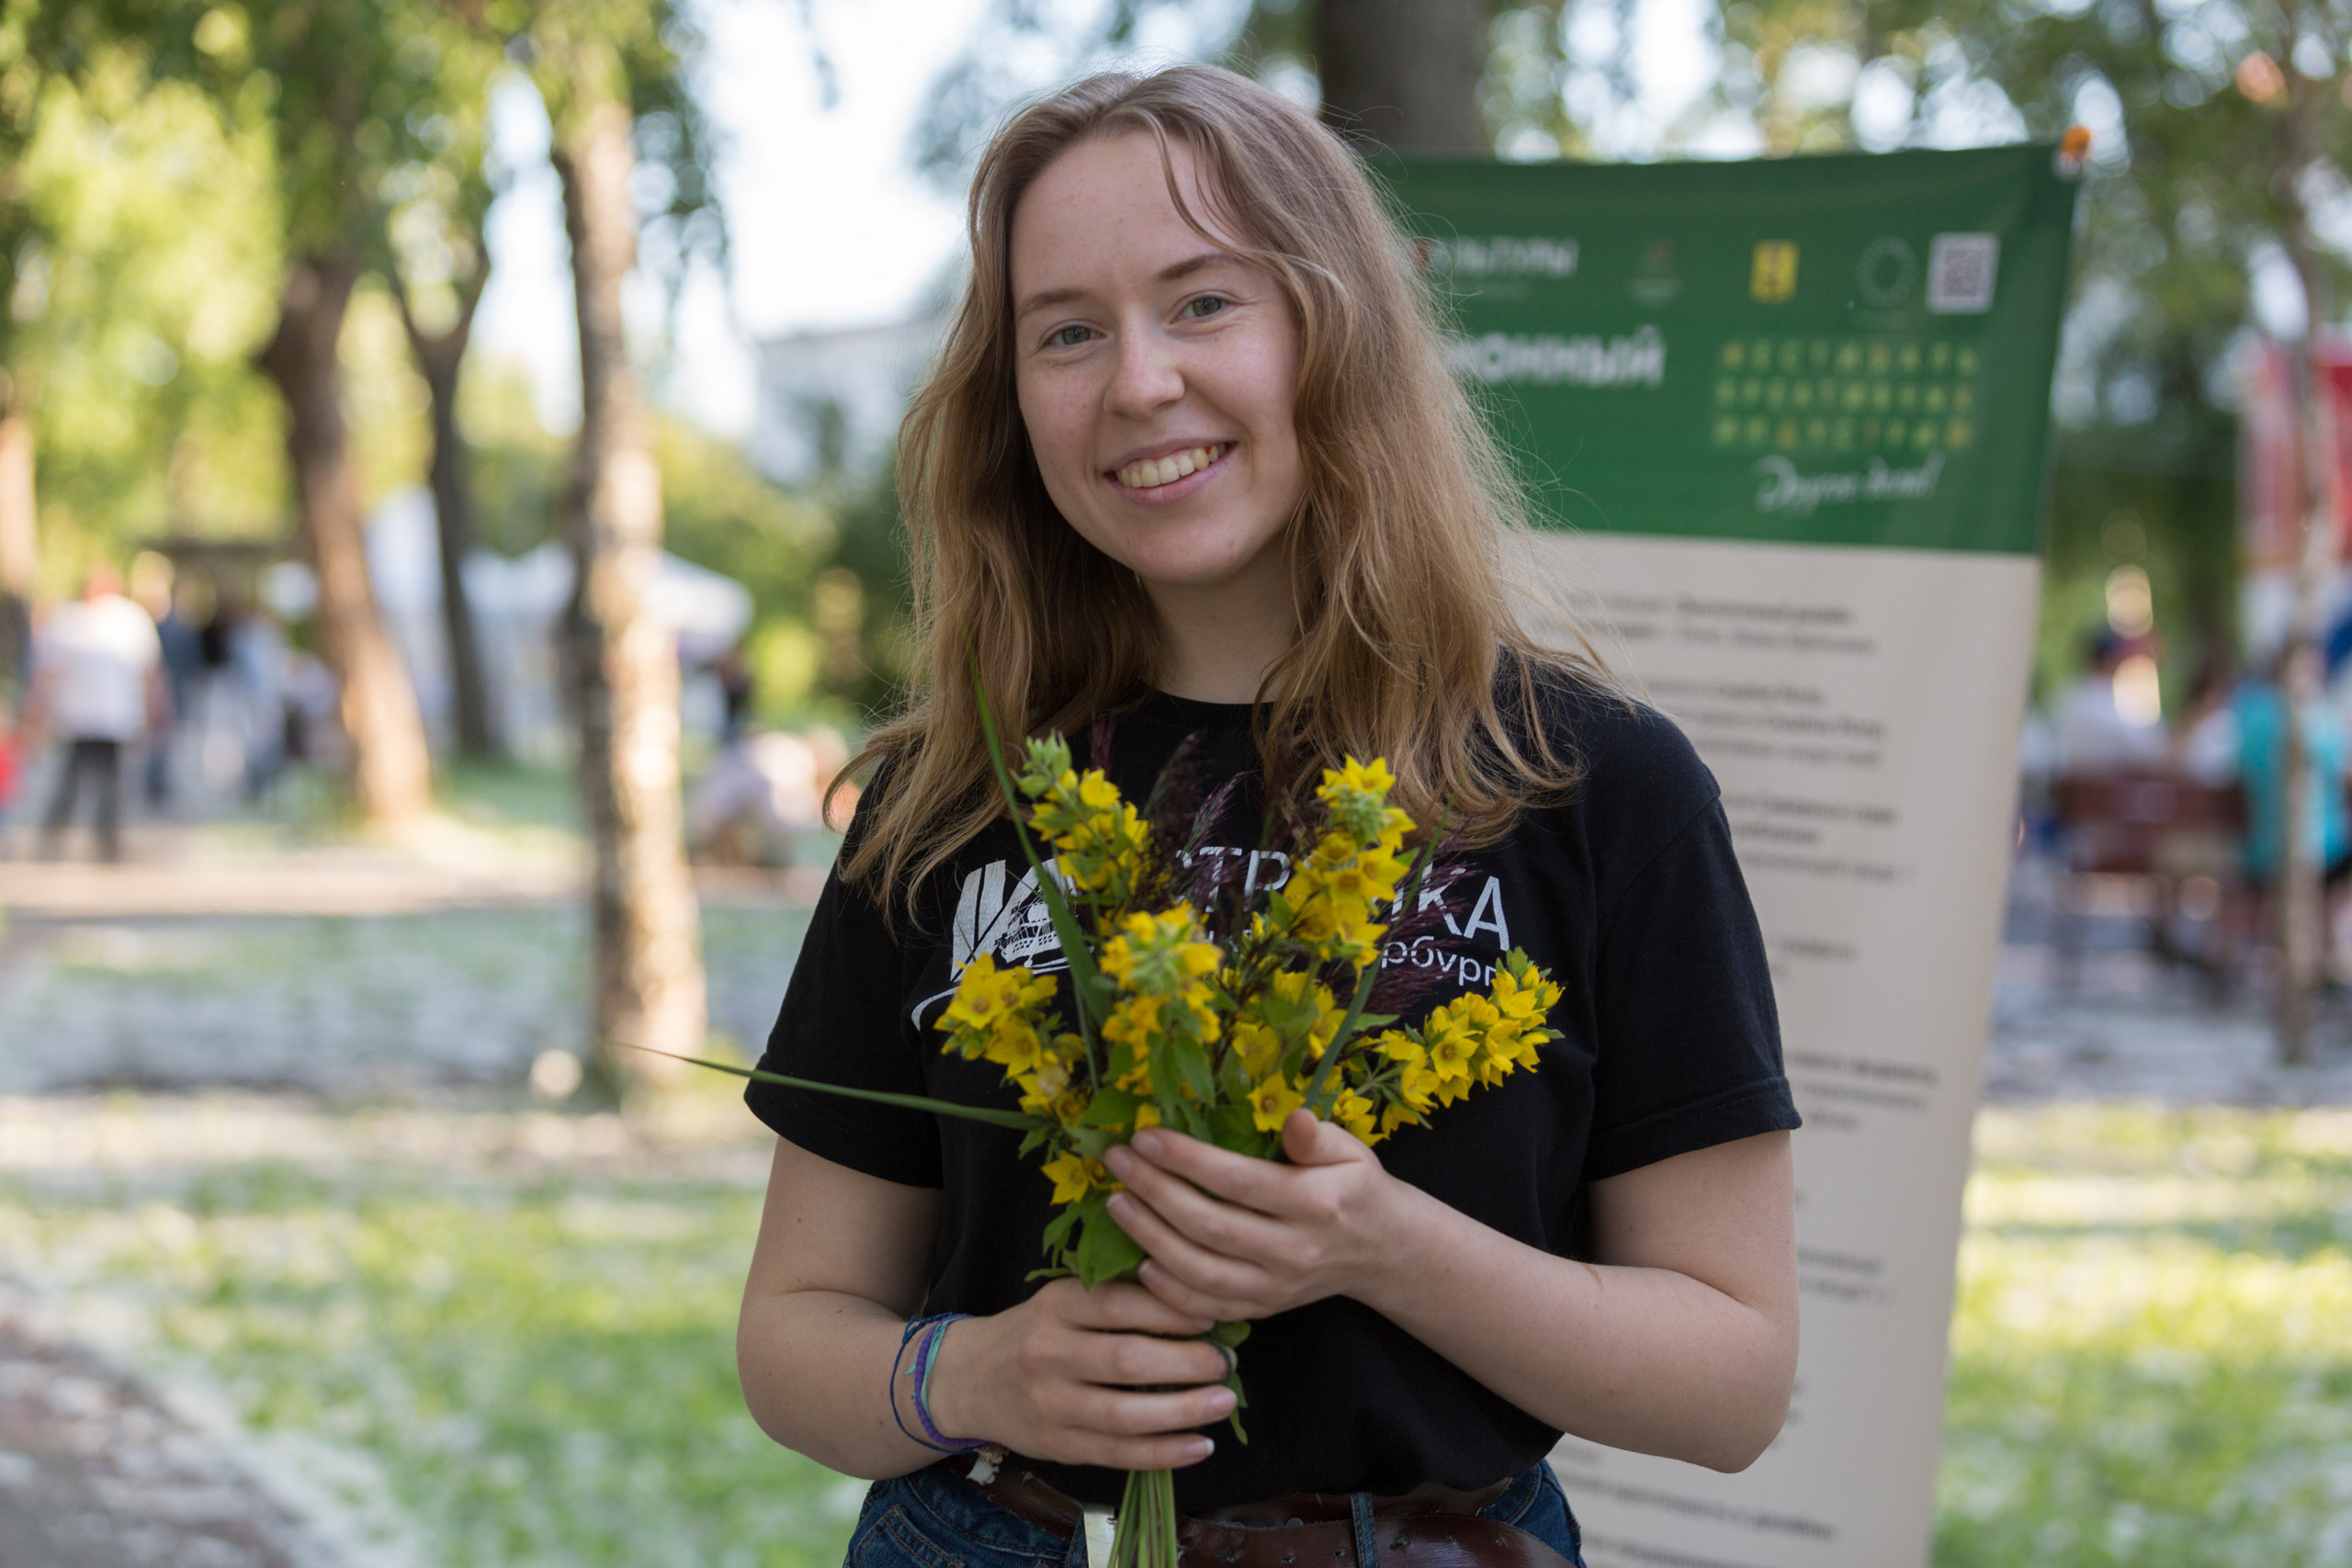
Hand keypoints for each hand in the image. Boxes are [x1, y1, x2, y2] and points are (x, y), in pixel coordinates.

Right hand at [924, 1278, 1235, 1469]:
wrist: (970, 1379)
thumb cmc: (1036, 1331)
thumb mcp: (1063, 1299)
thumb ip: (1116, 1297)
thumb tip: (1196, 1299)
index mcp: (1056, 1306)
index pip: (1121, 1304)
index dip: (1173, 1309)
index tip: (1213, 1314)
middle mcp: (1049, 1354)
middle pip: (1128, 1360)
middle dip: (1188, 1362)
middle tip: (1227, 1361)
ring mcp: (1051, 1404)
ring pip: (1125, 1414)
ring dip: (1184, 1411)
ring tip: (1224, 1402)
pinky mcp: (1058, 1445)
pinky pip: (1118, 1454)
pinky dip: (1164, 1453)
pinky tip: (1199, 1445)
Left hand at [1102, 1111, 1408, 1321]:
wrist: (1382, 1252)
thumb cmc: (1355, 1188)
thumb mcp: (1351, 1151)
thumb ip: (1317, 1137)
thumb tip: (1293, 1118)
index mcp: (1315, 1204)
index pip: (1237, 1180)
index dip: (1186, 1159)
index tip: (1145, 1137)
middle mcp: (1294, 1251)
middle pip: (1209, 1226)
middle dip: (1155, 1191)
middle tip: (1117, 1162)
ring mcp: (1277, 1287)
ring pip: (1201, 1272)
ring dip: (1151, 1238)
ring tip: (1116, 1203)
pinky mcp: (1265, 1309)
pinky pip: (1208, 1307)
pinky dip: (1169, 1290)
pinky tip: (1142, 1260)